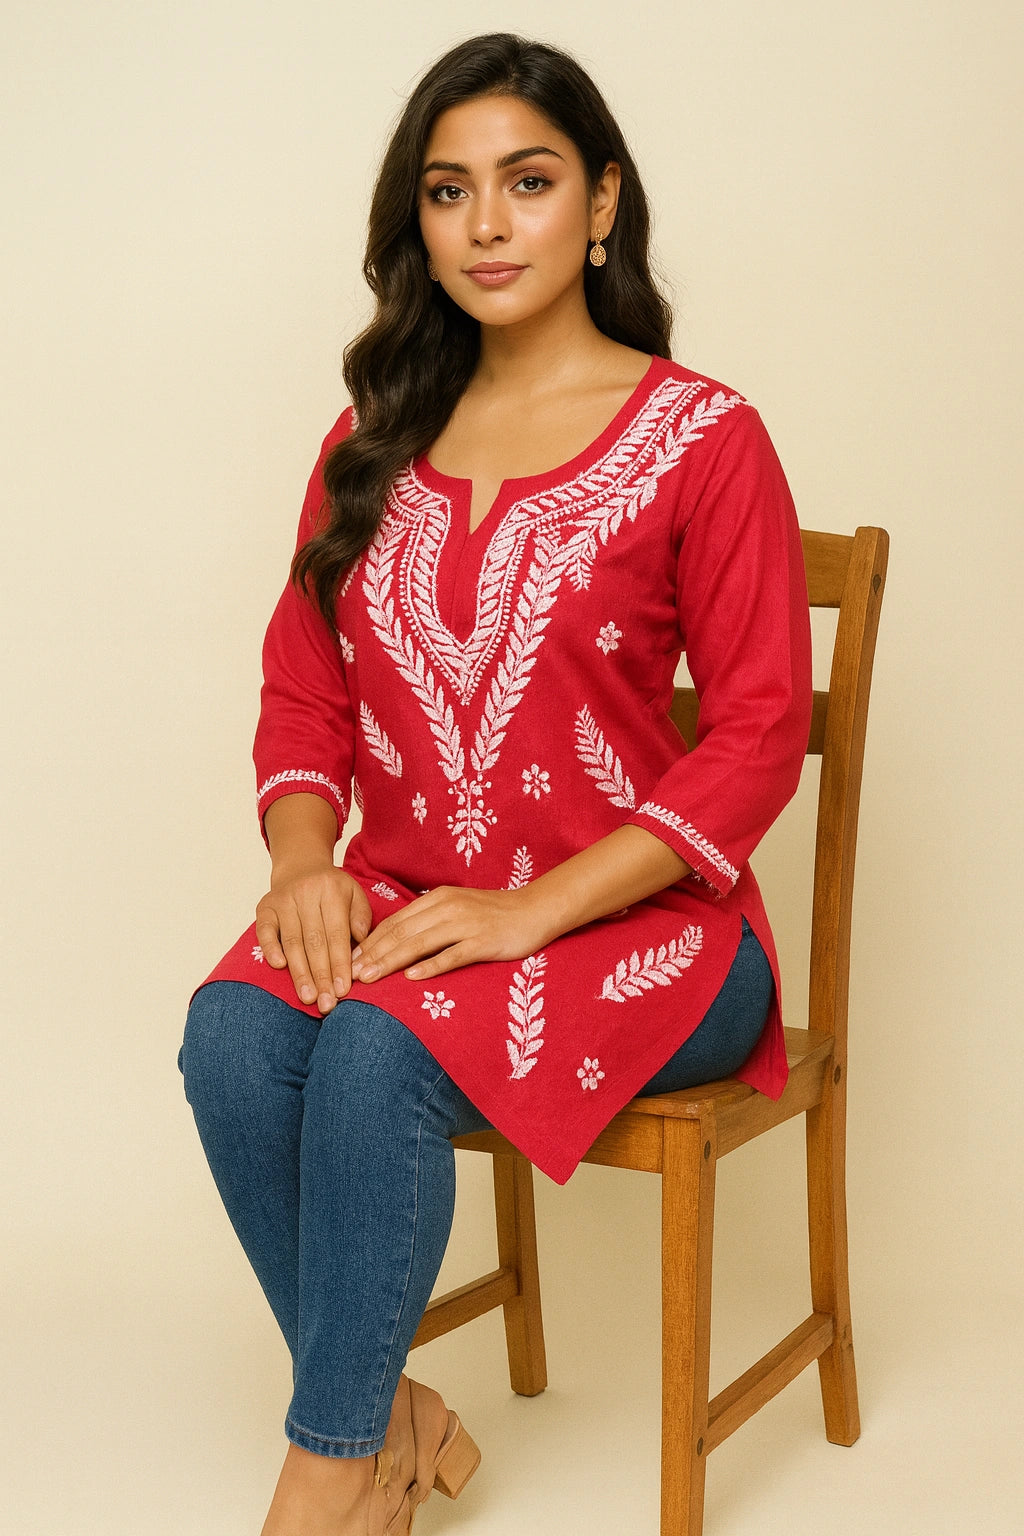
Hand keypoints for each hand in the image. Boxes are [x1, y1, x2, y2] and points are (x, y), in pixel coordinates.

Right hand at [255, 862, 373, 1012]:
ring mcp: (283, 900)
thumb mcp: (354, 894)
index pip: (337, 934)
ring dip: (300, 972)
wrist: (301, 865)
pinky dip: (271, 948)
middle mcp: (306, 894)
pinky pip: (265, 931)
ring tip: (308, 997)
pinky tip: (279, 967)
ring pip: (292, 941)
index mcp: (332, 891)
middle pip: (315, 942)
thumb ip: (361, 917)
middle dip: (321, 976)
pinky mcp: (265, 907)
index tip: (343, 991)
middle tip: (326, 1003)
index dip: (340, 964)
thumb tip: (360, 945)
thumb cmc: (331, 889)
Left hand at [349, 885, 554, 984]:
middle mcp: (447, 908)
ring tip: (372, 978)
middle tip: (352, 975)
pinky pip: (452, 955)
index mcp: (437, 899)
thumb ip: (429, 920)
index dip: (371, 941)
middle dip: (374, 954)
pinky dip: (430, 966)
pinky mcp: (482, 942)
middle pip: (402, 933)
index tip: (350, 960)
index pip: (395, 922)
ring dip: (392, 962)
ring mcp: (465, 924)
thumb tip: (396, 940)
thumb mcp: (456, 908)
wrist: (534, 910)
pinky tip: (412, 978)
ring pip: (420, 944)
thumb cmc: (492, 913)